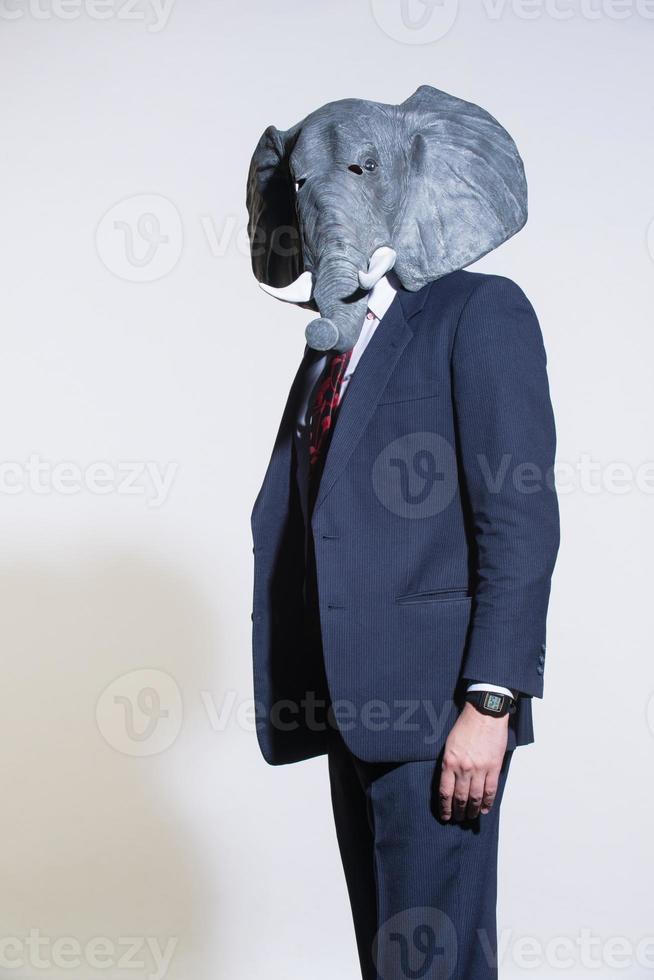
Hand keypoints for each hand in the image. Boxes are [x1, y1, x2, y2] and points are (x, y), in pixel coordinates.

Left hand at [438, 702, 508, 821]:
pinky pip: (490, 790)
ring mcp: (480, 769)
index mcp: (449, 762)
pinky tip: (484, 808)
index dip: (445, 807)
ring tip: (471, 817)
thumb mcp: (449, 744)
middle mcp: (463, 768)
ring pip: (475, 797)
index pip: (445, 792)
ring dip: (473, 810)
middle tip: (459, 819)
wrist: (484, 714)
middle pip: (460, 797)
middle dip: (459, 811)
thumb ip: (448, 764)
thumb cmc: (465, 726)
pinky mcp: (493, 767)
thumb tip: (449, 783)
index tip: (446, 816)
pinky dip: (487, 802)